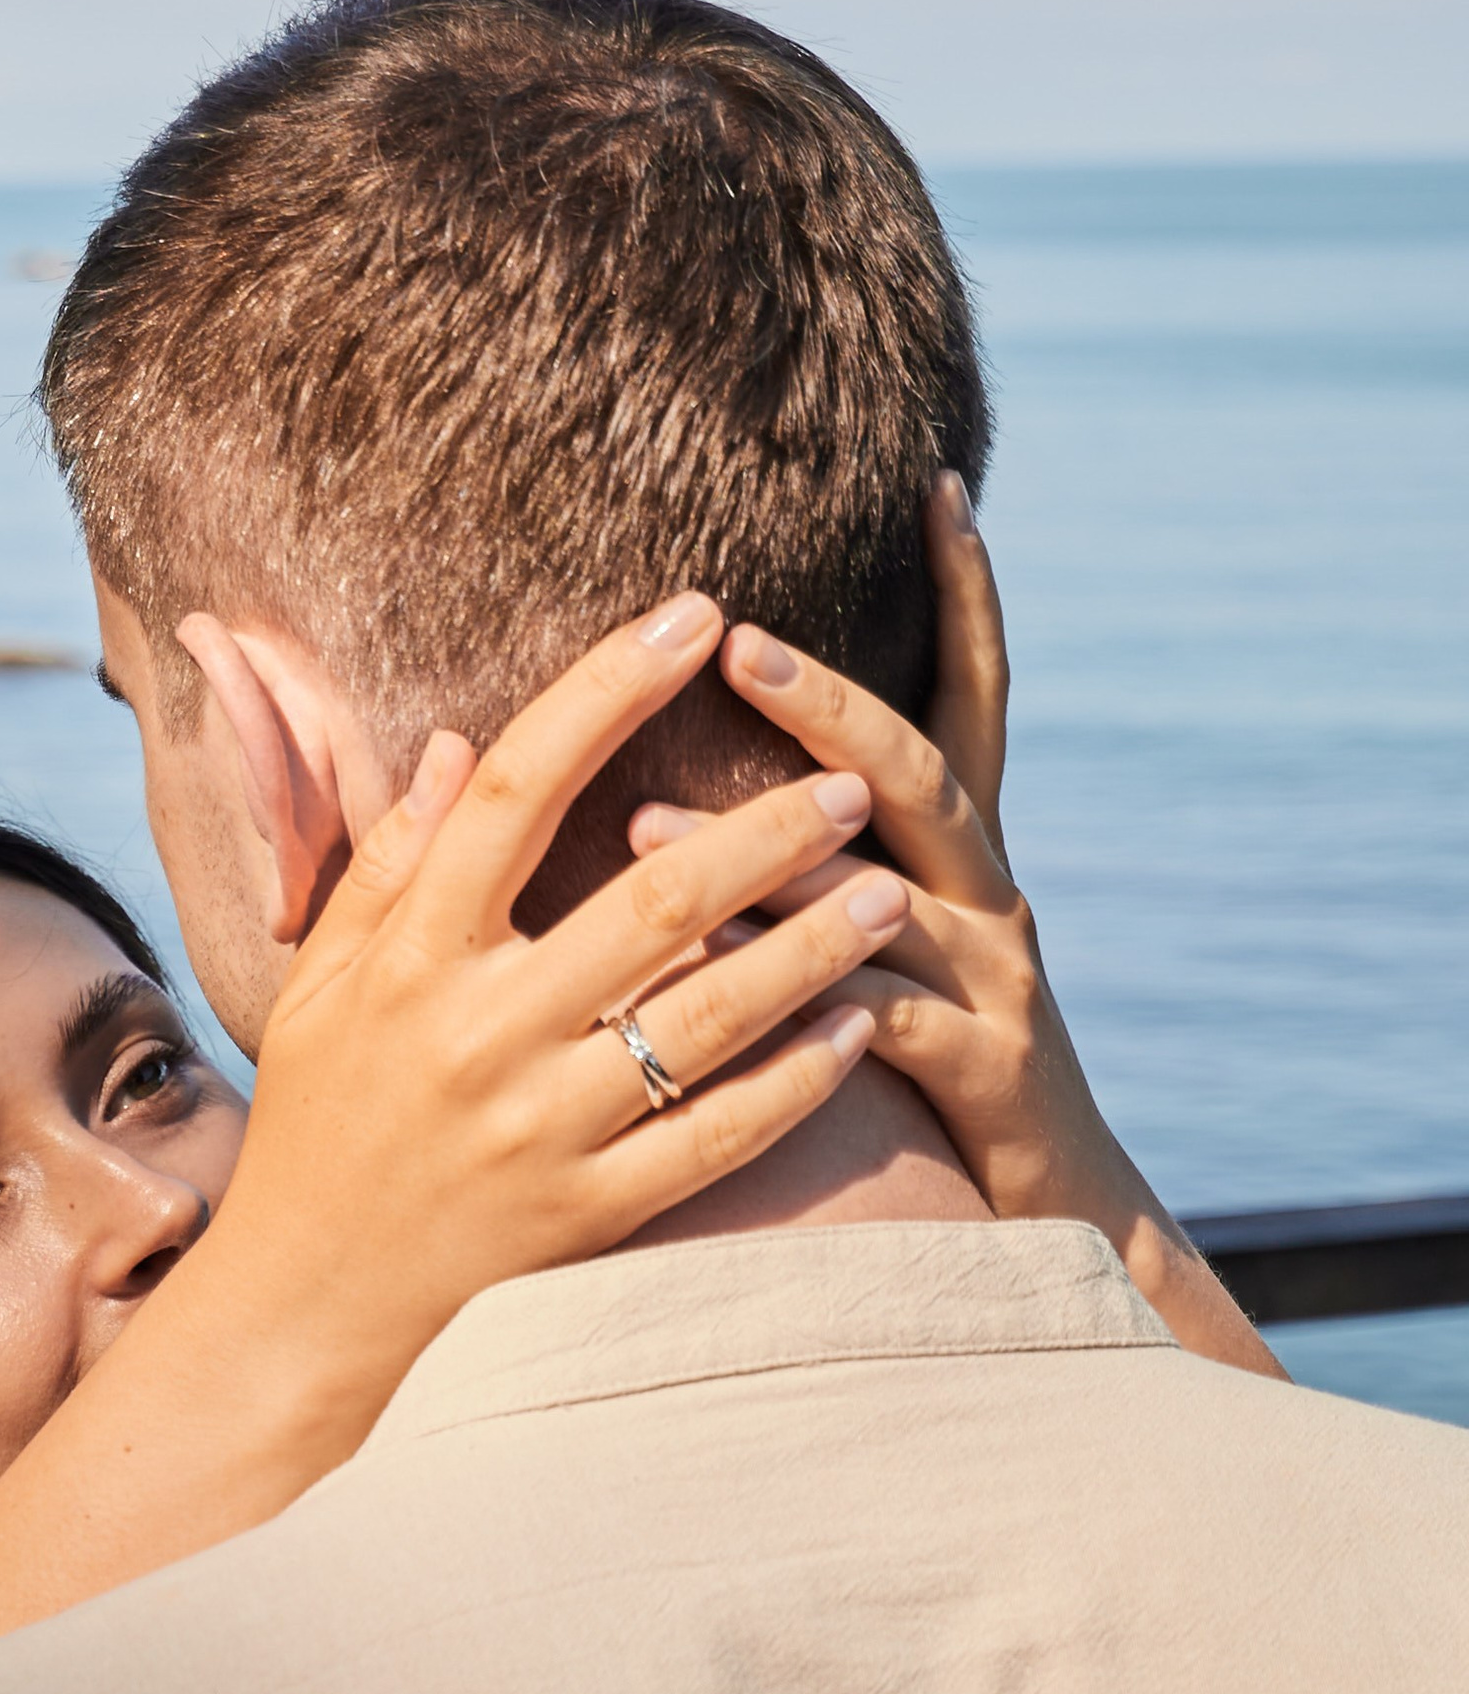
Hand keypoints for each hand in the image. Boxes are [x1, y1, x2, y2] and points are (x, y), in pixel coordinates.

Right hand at [206, 588, 907, 1387]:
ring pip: (705, 1019)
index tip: (689, 618)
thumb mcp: (321, 989)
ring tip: (892, 893)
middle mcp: (477, 1035)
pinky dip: (794, 1084)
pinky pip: (716, 1140)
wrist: (305, 1314)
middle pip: (646, 904)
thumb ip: (386, 867)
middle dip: (762, 832)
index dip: (603, 693)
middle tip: (849, 779)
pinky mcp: (588, 1216)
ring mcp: (538, 1131)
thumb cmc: (320, 1128)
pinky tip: (854, 1029)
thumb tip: (445, 744)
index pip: (513, 792)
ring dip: (811, 948)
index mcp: (412, 958)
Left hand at [626, 481, 1281, 1377]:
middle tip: (733, 640)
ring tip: (649, 815)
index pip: (971, 694)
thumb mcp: (875, 937)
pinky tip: (715, 970)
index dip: (969, 593)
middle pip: (917, 772)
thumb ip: (802, 852)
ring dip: (769, 852)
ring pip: (888, 892)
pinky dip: (796, 988)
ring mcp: (994, 980)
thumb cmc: (920, 1062)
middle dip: (827, 704)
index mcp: (960, 851)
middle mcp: (990, 893)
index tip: (941, 484)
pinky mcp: (979, 1071)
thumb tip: (660, 769)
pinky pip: (878, 1017)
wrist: (1045, 1209)